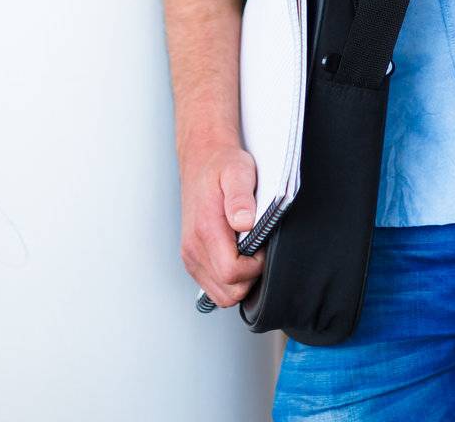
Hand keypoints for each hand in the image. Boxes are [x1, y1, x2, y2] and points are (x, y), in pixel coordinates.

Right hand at [179, 141, 265, 306]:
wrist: (202, 159)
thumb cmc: (222, 165)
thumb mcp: (238, 170)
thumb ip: (241, 197)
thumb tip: (244, 222)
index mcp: (205, 230)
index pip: (232, 273)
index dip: (255, 266)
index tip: (263, 245)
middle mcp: (193, 248)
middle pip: (229, 292)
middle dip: (250, 277)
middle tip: (258, 248)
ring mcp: (191, 256)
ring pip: (221, 295)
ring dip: (240, 281)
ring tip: (249, 252)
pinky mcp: (192, 259)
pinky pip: (214, 287)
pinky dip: (229, 280)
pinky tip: (238, 255)